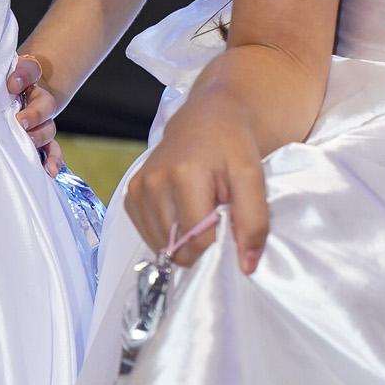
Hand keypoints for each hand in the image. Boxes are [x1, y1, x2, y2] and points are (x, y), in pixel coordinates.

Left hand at [8, 54, 62, 176]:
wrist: (9, 104)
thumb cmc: (1, 89)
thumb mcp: (1, 77)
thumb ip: (7, 76)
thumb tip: (13, 85)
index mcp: (28, 80)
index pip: (30, 71)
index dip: (23, 76)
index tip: (13, 85)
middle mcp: (39, 102)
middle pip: (45, 105)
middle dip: (34, 115)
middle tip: (20, 122)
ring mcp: (41, 123)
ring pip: (47, 129)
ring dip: (40, 137)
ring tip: (30, 144)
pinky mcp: (40, 142)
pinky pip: (51, 151)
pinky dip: (52, 160)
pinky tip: (49, 171)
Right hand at [124, 94, 269, 272]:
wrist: (206, 117)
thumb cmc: (232, 145)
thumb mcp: (253, 177)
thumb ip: (253, 222)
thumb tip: (246, 267)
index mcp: (182, 176)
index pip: (197, 241)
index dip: (218, 246)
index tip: (230, 228)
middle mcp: (152, 183)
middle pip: (176, 247)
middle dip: (199, 243)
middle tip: (215, 217)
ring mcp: (137, 190)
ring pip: (161, 246)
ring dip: (183, 239)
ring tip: (199, 212)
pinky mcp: (130, 196)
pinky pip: (148, 235)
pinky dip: (167, 234)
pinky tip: (182, 213)